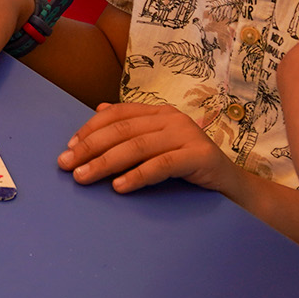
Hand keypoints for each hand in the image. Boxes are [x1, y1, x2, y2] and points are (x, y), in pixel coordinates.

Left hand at [57, 102, 240, 194]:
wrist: (232, 185)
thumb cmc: (189, 166)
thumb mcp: (158, 145)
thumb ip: (133, 129)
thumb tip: (98, 110)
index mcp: (160, 112)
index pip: (118, 114)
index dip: (90, 129)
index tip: (68, 147)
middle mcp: (172, 119)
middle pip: (122, 130)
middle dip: (89, 147)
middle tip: (66, 164)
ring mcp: (187, 135)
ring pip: (137, 147)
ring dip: (105, 163)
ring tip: (83, 177)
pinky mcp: (199, 156)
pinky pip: (162, 165)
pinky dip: (137, 175)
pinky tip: (119, 187)